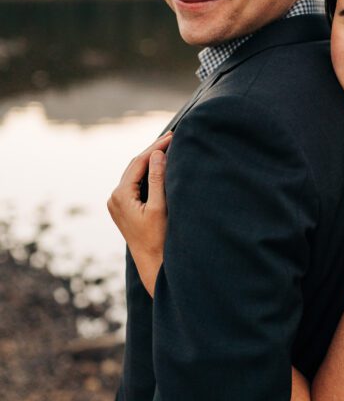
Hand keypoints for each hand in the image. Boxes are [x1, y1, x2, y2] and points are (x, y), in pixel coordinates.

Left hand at [107, 131, 171, 296]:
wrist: (152, 263)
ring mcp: (116, 203)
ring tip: (167, 147)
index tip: (172, 136)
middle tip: (172, 137)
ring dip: (149, 161)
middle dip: (152, 151)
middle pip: (134, 166)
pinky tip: (159, 166)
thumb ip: (157, 179)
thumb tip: (157, 154)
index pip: (139, 162)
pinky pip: (134, 183)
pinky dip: (146, 173)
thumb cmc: (159, 238)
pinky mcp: (122, 208)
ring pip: (134, 174)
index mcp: (120, 195)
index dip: (156, 148)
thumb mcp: (160, 206)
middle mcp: (114, 198)